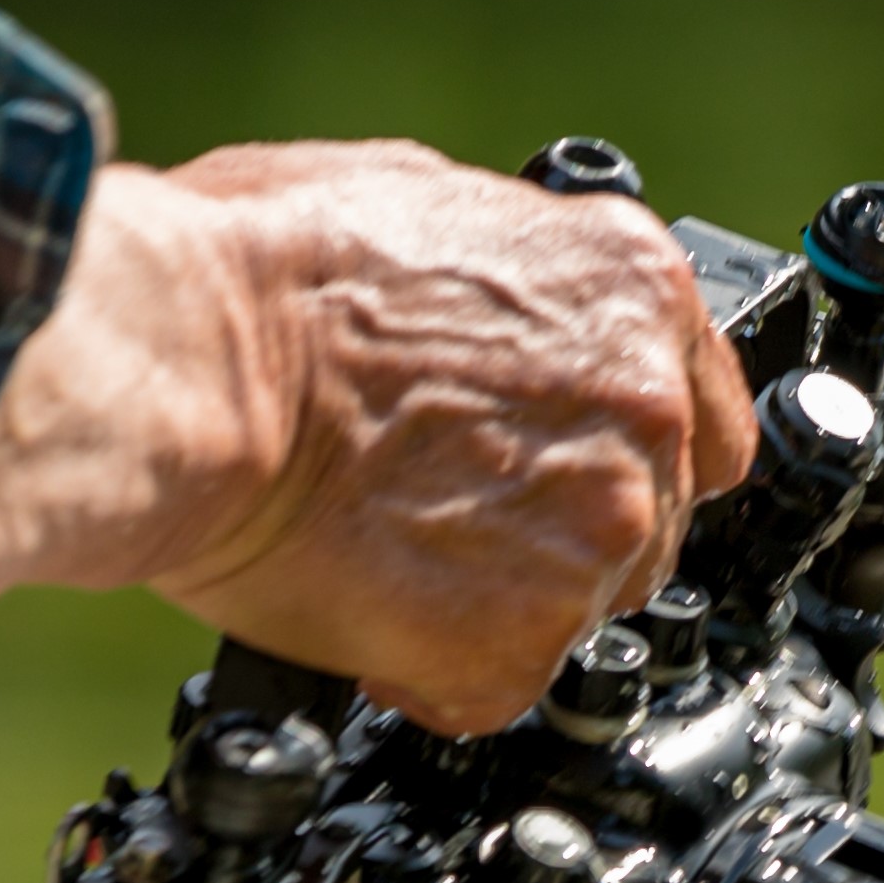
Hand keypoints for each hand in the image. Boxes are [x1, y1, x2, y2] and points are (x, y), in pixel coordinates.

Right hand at [0, 141, 758, 726]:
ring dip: (496, 600)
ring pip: (578, 607)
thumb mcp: (410, 199)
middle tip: (438, 510)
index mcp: (629, 287)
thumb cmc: (251, 275)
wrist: (183, 371)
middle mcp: (644, 411)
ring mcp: (596, 533)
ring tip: (384, 553)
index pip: (700, 411)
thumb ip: (504, 275)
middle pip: (645, 519)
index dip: (624, 449)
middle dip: (552, 528)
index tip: (571, 469)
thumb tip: (494, 301)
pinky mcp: (525, 638)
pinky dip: (431, 669)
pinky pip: (496, 684)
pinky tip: (362, 611)